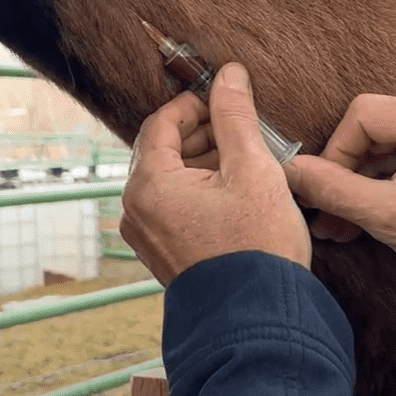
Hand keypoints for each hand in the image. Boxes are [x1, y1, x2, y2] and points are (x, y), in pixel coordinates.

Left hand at [121, 63, 310, 285]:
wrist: (259, 322)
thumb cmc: (257, 247)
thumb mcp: (253, 168)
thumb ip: (236, 116)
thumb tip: (229, 74)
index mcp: (148, 184)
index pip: (161, 122)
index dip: (195, 105)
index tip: (226, 102)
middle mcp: (135, 210)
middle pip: (163, 151)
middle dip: (203, 136)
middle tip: (243, 133)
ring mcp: (146, 236)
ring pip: (170, 180)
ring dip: (204, 164)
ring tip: (247, 165)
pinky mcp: (162, 255)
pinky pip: (174, 208)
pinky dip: (200, 193)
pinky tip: (236, 196)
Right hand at [285, 94, 395, 306]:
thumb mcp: (390, 218)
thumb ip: (333, 190)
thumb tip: (290, 172)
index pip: (363, 115)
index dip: (335, 152)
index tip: (324, 190)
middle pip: (373, 129)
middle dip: (345, 174)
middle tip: (326, 214)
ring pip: (385, 144)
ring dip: (361, 183)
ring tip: (341, 223)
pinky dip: (382, 183)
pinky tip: (364, 213)